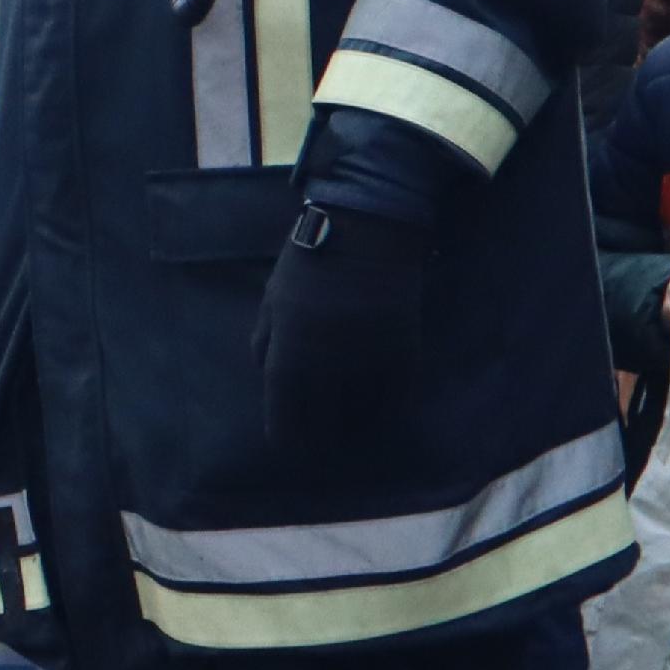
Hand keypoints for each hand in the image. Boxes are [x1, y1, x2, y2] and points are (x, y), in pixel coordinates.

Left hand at [249, 204, 432, 449]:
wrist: (366, 227)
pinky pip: (398, 393)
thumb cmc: (309, 259)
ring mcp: (368, 359)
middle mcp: (327, 365)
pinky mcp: (404, 349)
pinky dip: (390, 404)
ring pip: (365, 414)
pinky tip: (383, 406)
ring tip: (354, 428)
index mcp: (288, 352)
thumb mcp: (272, 297)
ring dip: (358, 425)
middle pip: (325, 424)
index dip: (286, 434)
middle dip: (321, 436)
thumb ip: (265, 339)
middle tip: (322, 441)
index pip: (284, 415)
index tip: (288, 442)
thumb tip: (264, 375)